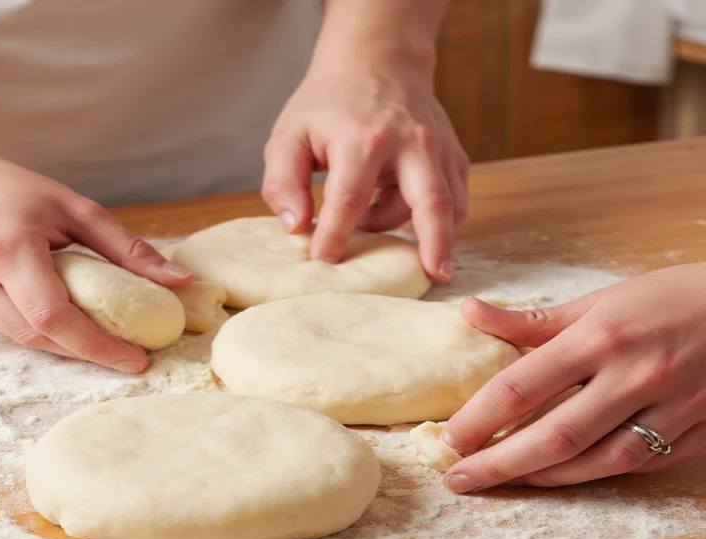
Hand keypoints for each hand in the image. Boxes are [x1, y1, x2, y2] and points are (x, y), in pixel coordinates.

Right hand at [0, 142, 191, 372]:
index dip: (98, 346)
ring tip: (100, 337)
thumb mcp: (74, 207)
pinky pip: (3, 329)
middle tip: (128, 352)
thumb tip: (179, 281)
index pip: (55, 317)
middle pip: (40, 336)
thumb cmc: (9, 187)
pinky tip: (61, 320)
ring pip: (21, 339)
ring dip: (64, 344)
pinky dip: (37, 330)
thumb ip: (127, 248)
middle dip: (88, 350)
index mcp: (7, 247)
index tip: (137, 359)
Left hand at [262, 52, 467, 281]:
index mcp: (363, 139)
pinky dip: (439, 218)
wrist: (378, 59)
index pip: (348, 201)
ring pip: (445, 204)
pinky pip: (456, 197)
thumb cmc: (329, 104)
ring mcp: (438, 148)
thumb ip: (284, 183)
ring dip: (422, 232)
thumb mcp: (290, 135)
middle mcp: (410, 143)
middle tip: (434, 277)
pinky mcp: (454, 154)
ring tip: (389, 238)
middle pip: (430, 202)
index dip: (335, 237)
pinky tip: (410, 216)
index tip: (323, 263)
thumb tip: (296, 227)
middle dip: (434, 244)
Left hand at [441, 263, 705, 492]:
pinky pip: (633, 466)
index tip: (449, 437)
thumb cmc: (666, 299)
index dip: (479, 417)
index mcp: (601, 336)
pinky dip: (588, 476)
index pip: (522, 386)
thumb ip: (530, 320)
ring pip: (594, 463)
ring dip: (539, 478)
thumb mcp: (598, 301)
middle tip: (457, 478)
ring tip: (499, 481)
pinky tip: (555, 476)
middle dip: (498, 464)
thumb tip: (470, 313)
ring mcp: (670, 410)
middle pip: (553, 436)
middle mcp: (634, 376)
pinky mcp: (694, 434)